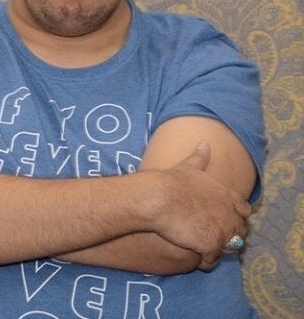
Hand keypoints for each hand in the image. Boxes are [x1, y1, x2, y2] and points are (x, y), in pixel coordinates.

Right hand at [145, 142, 250, 269]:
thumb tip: (205, 142)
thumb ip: (200, 157)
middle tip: (213, 236)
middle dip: (230, 235)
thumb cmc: (171, 181)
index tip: (225, 219)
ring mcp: (221, 230)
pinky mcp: (211, 245)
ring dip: (219, 249)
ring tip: (204, 249)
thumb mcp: (188, 166)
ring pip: (229, 247)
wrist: (159, 198)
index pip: (244, 209)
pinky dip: (206, 260)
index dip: (237, 216)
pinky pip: (212, 260)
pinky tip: (195, 256)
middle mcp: (228, 213)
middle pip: (240, 230)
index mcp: (225, 194)